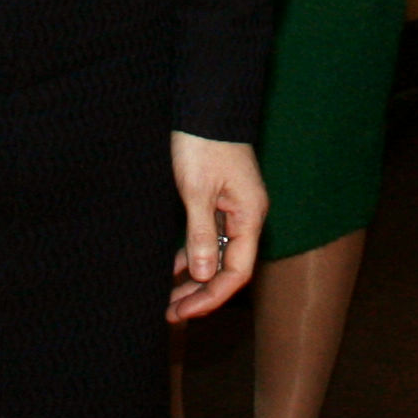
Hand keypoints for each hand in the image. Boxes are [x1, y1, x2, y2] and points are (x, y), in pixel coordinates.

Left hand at [167, 131, 265, 322]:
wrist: (207, 105)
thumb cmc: (203, 144)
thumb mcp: (197, 190)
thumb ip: (201, 233)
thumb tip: (203, 275)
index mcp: (249, 215)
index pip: (236, 272)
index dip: (211, 297)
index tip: (182, 312)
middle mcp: (246, 216)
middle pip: (228, 267)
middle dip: (201, 293)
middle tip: (170, 313)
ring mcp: (234, 207)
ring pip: (218, 253)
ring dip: (195, 277)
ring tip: (168, 298)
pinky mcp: (221, 198)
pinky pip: (210, 236)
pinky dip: (193, 254)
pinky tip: (173, 267)